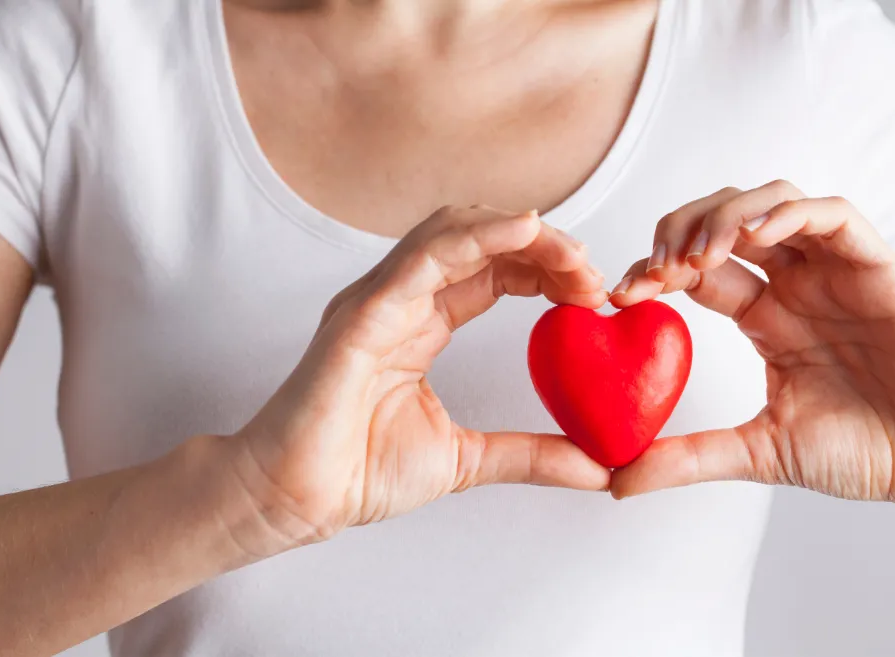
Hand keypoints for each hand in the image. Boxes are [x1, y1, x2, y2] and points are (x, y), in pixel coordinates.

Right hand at [230, 205, 609, 554]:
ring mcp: (379, 299)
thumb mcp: (468, 459)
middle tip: (593, 274)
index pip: (493, 271)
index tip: (592, 293)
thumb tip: (598, 468)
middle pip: (480, 241)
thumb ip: (531, 455)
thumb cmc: (359, 472)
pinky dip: (477, 236)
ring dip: (520, 233)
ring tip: (571, 254)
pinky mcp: (363, 312)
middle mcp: (401, 299)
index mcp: (421, 322)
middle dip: (543, 246)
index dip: (546, 270)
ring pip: (453, 231)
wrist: (297, 498)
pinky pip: (424, 256)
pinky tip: (525, 231)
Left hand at [608, 180, 894, 512]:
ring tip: (697, 255)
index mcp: (764, 316)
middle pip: (722, 222)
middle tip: (655, 270)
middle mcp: (794, 284)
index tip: (621, 295)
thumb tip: (617, 482)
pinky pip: (833, 216)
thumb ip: (688, 457)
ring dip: (725, 218)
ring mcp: (833, 271)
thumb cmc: (866, 450)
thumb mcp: (758, 451)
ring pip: (771, 203)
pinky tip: (756, 235)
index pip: (695, 271)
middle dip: (679, 234)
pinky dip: (790, 212)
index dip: (653, 271)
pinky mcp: (876, 268)